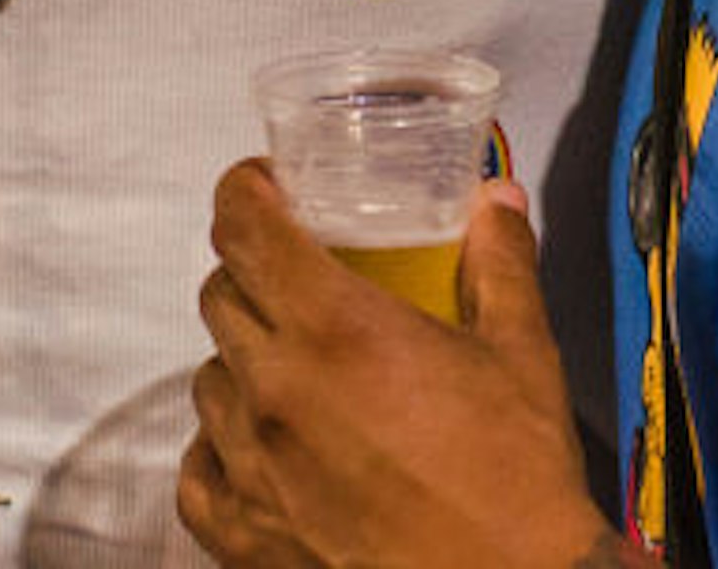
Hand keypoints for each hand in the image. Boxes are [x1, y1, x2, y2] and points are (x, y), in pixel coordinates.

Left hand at [179, 163, 626, 568]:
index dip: (243, 192)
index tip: (263, 185)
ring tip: (294, 367)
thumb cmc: (514, 478)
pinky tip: (260, 445)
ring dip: (242, 360)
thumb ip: (501, 264)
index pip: (245, 230)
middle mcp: (275, 389)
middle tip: (298, 275)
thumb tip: (495, 203)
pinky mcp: (242, 533)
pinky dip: (219, 447)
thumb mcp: (521, 353)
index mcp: (336, 328)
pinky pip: (197, 470)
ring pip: (206, 381)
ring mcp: (250, 466)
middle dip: (253, 272)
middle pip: (220, 297)